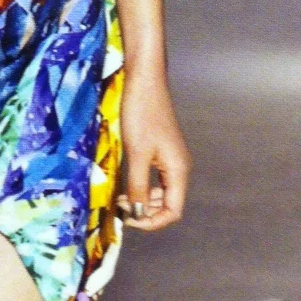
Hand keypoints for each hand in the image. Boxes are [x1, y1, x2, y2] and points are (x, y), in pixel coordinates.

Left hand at [116, 67, 191, 231]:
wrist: (144, 80)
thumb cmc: (141, 113)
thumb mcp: (137, 153)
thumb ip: (139, 187)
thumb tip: (138, 214)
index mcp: (178, 170)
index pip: (173, 211)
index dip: (151, 221)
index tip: (128, 218)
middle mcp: (179, 167)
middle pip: (168, 204)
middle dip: (146, 211)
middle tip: (121, 207)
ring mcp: (171, 157)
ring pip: (162, 191)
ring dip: (143, 199)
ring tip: (121, 197)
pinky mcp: (161, 149)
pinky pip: (156, 177)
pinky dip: (143, 185)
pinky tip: (127, 183)